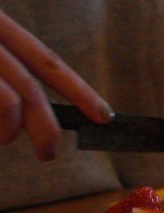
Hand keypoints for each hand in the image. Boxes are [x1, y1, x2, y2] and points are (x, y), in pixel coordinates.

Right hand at [0, 9, 112, 160]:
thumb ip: (3, 63)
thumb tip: (20, 109)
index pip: (47, 61)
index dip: (79, 90)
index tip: (105, 116)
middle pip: (30, 87)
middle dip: (46, 126)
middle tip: (48, 152)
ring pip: (8, 101)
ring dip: (10, 128)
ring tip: (5, 138)